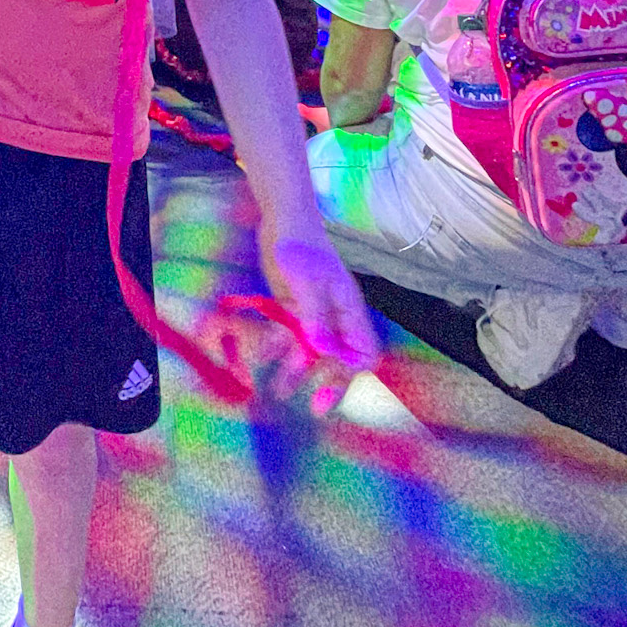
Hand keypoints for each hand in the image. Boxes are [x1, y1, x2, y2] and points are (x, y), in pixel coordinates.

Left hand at [257, 228, 379, 398]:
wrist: (281, 220)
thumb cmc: (300, 246)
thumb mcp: (307, 281)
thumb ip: (314, 316)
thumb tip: (321, 350)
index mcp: (348, 310)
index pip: (363, 351)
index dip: (352, 372)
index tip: (331, 387)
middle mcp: (334, 316)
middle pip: (338, 357)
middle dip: (328, 381)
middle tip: (314, 407)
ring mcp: (313, 313)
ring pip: (310, 350)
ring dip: (297, 369)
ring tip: (278, 390)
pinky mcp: (293, 308)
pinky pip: (289, 336)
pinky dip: (278, 347)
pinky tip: (262, 358)